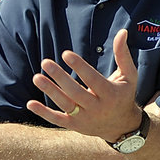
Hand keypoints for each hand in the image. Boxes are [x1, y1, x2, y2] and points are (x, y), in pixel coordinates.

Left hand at [26, 29, 143, 141]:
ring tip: (37, 77)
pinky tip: (30, 103)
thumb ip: (123, 55)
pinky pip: (57, 120)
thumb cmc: (123, 95)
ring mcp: (85, 119)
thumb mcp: (129, 76)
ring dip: (50, 91)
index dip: (80, 67)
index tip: (66, 54)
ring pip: (65, 105)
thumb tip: (122, 32)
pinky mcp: (75, 126)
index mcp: (110, 94)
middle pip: (76, 93)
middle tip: (46, 62)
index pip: (93, 80)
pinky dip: (43, 113)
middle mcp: (98, 108)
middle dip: (60, 78)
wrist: (122, 127)